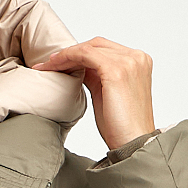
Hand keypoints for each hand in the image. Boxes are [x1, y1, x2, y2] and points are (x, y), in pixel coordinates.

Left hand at [34, 36, 156, 153]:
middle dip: (71, 52)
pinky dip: (67, 57)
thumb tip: (78, 66)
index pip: (104, 48)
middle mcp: (137, 57)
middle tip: (49, 63)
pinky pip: (85, 55)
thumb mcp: (107, 92)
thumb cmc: (120, 125)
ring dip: (65, 55)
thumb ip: (96, 75)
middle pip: (97, 44)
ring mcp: (128, 62)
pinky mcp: (117, 70)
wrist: (132, 143)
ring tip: (48, 66)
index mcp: (139, 61)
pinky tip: (54, 66)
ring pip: (89, 48)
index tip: (59, 62)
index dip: (80, 52)